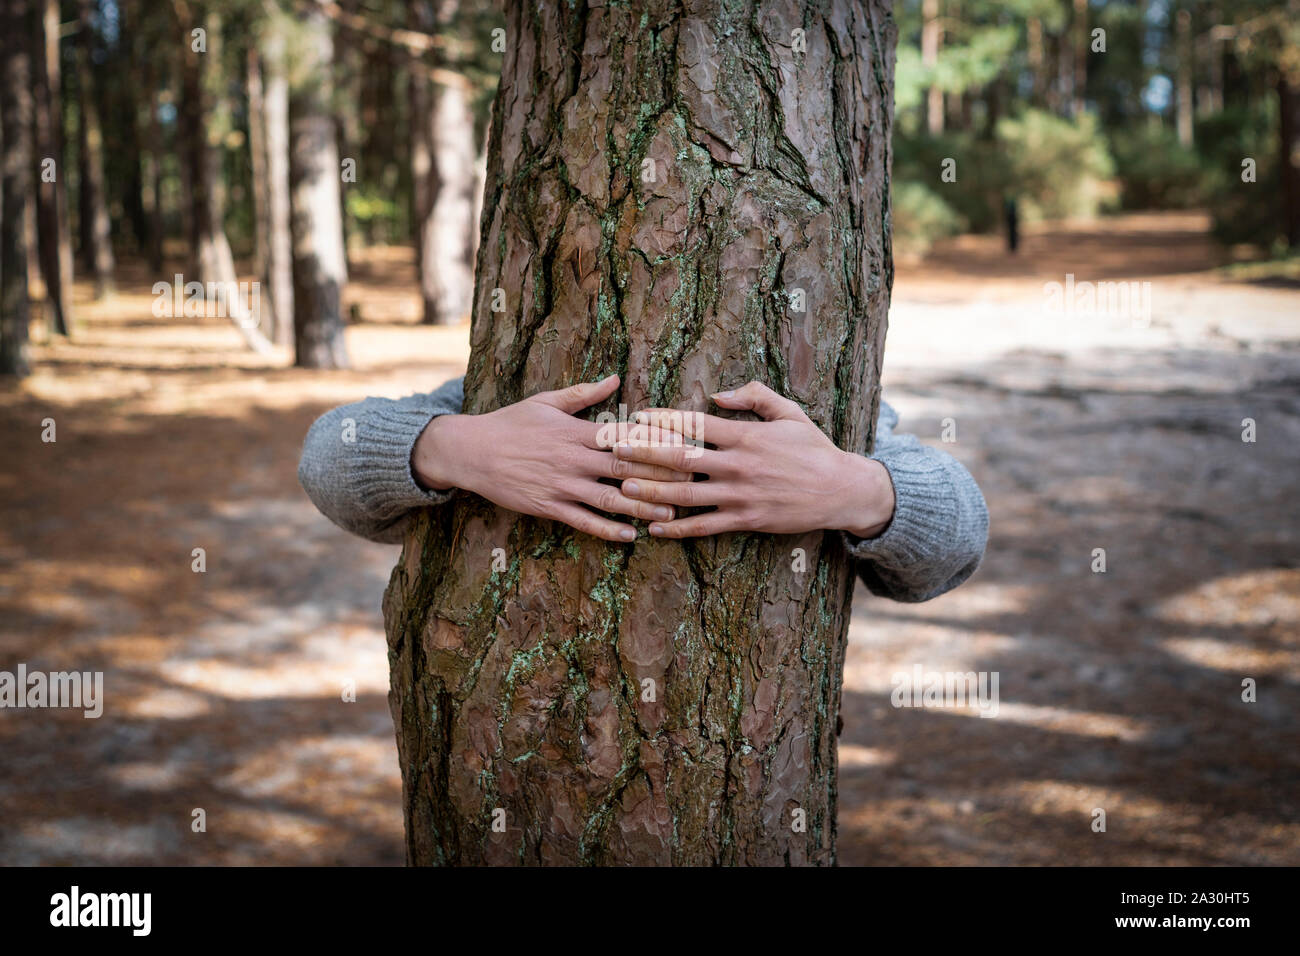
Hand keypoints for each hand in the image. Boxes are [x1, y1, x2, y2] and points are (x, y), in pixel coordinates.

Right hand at [412, 374, 692, 541]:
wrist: (471, 451)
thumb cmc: (510, 422)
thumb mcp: (546, 401)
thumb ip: (583, 393)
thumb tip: (615, 378)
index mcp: (577, 431)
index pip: (626, 436)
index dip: (657, 440)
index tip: (686, 443)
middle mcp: (573, 459)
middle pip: (626, 468)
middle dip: (662, 475)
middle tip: (693, 481)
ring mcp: (562, 485)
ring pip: (611, 499)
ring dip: (643, 507)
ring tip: (672, 514)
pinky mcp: (548, 507)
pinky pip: (583, 521)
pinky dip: (607, 530)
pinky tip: (629, 536)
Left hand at [614, 381, 895, 539]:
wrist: (842, 490)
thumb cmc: (814, 448)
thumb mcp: (789, 412)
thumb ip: (754, 396)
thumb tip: (718, 393)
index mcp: (746, 436)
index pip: (695, 424)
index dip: (663, 419)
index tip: (636, 416)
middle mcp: (738, 465)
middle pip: (681, 458)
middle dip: (644, 453)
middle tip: (613, 450)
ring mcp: (740, 496)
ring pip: (686, 495)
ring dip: (652, 493)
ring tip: (622, 489)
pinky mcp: (746, 520)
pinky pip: (705, 527)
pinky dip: (678, 529)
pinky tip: (654, 529)